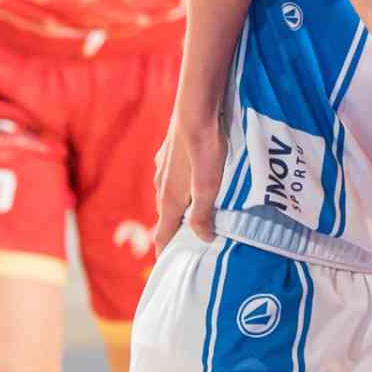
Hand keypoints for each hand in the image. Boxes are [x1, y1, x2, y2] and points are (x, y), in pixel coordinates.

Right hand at [152, 110, 224, 250]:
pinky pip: (173, 174)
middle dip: (173, 227)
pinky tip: (193, 177)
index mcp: (170, 196)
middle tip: (186, 239)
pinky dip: (181, 183)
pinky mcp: (171, 149)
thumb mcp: (208, 184)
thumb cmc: (205, 146)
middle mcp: (162, 182)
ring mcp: (164, 164)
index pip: (163, 231)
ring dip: (178, 204)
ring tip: (192, 211)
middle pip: (166, 213)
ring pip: (169, 191)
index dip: (164, 249)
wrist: (196, 106)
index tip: (166, 264)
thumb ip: (203, 213)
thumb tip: (203, 238)